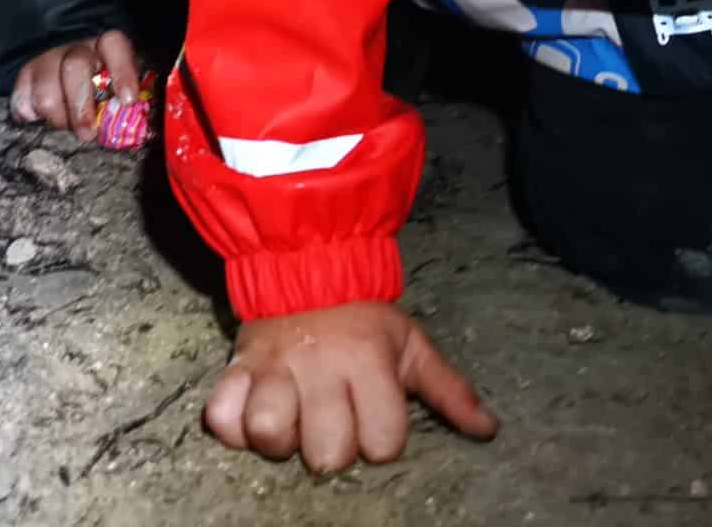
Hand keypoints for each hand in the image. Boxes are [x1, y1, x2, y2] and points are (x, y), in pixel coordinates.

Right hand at [9, 29, 141, 139]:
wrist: (61, 64)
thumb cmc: (100, 83)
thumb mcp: (117, 84)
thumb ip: (124, 99)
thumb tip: (138, 124)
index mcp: (105, 45)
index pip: (114, 45)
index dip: (122, 71)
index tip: (128, 100)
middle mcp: (75, 47)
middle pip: (74, 68)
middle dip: (81, 107)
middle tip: (87, 134)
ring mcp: (46, 59)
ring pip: (45, 92)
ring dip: (57, 118)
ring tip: (66, 126)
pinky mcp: (23, 76)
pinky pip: (22, 103)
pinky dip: (31, 117)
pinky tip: (41, 118)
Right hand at [204, 302, 499, 474]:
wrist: (305, 257)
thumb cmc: (364, 315)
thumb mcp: (411, 344)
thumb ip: (448, 390)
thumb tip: (489, 430)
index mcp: (369, 361)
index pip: (383, 442)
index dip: (381, 437)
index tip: (374, 412)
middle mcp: (322, 367)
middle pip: (327, 454)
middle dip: (331, 444)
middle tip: (331, 415)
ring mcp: (274, 367)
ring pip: (270, 435)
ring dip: (280, 436)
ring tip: (292, 415)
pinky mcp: (236, 365)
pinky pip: (222, 417)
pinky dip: (232, 423)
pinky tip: (252, 408)